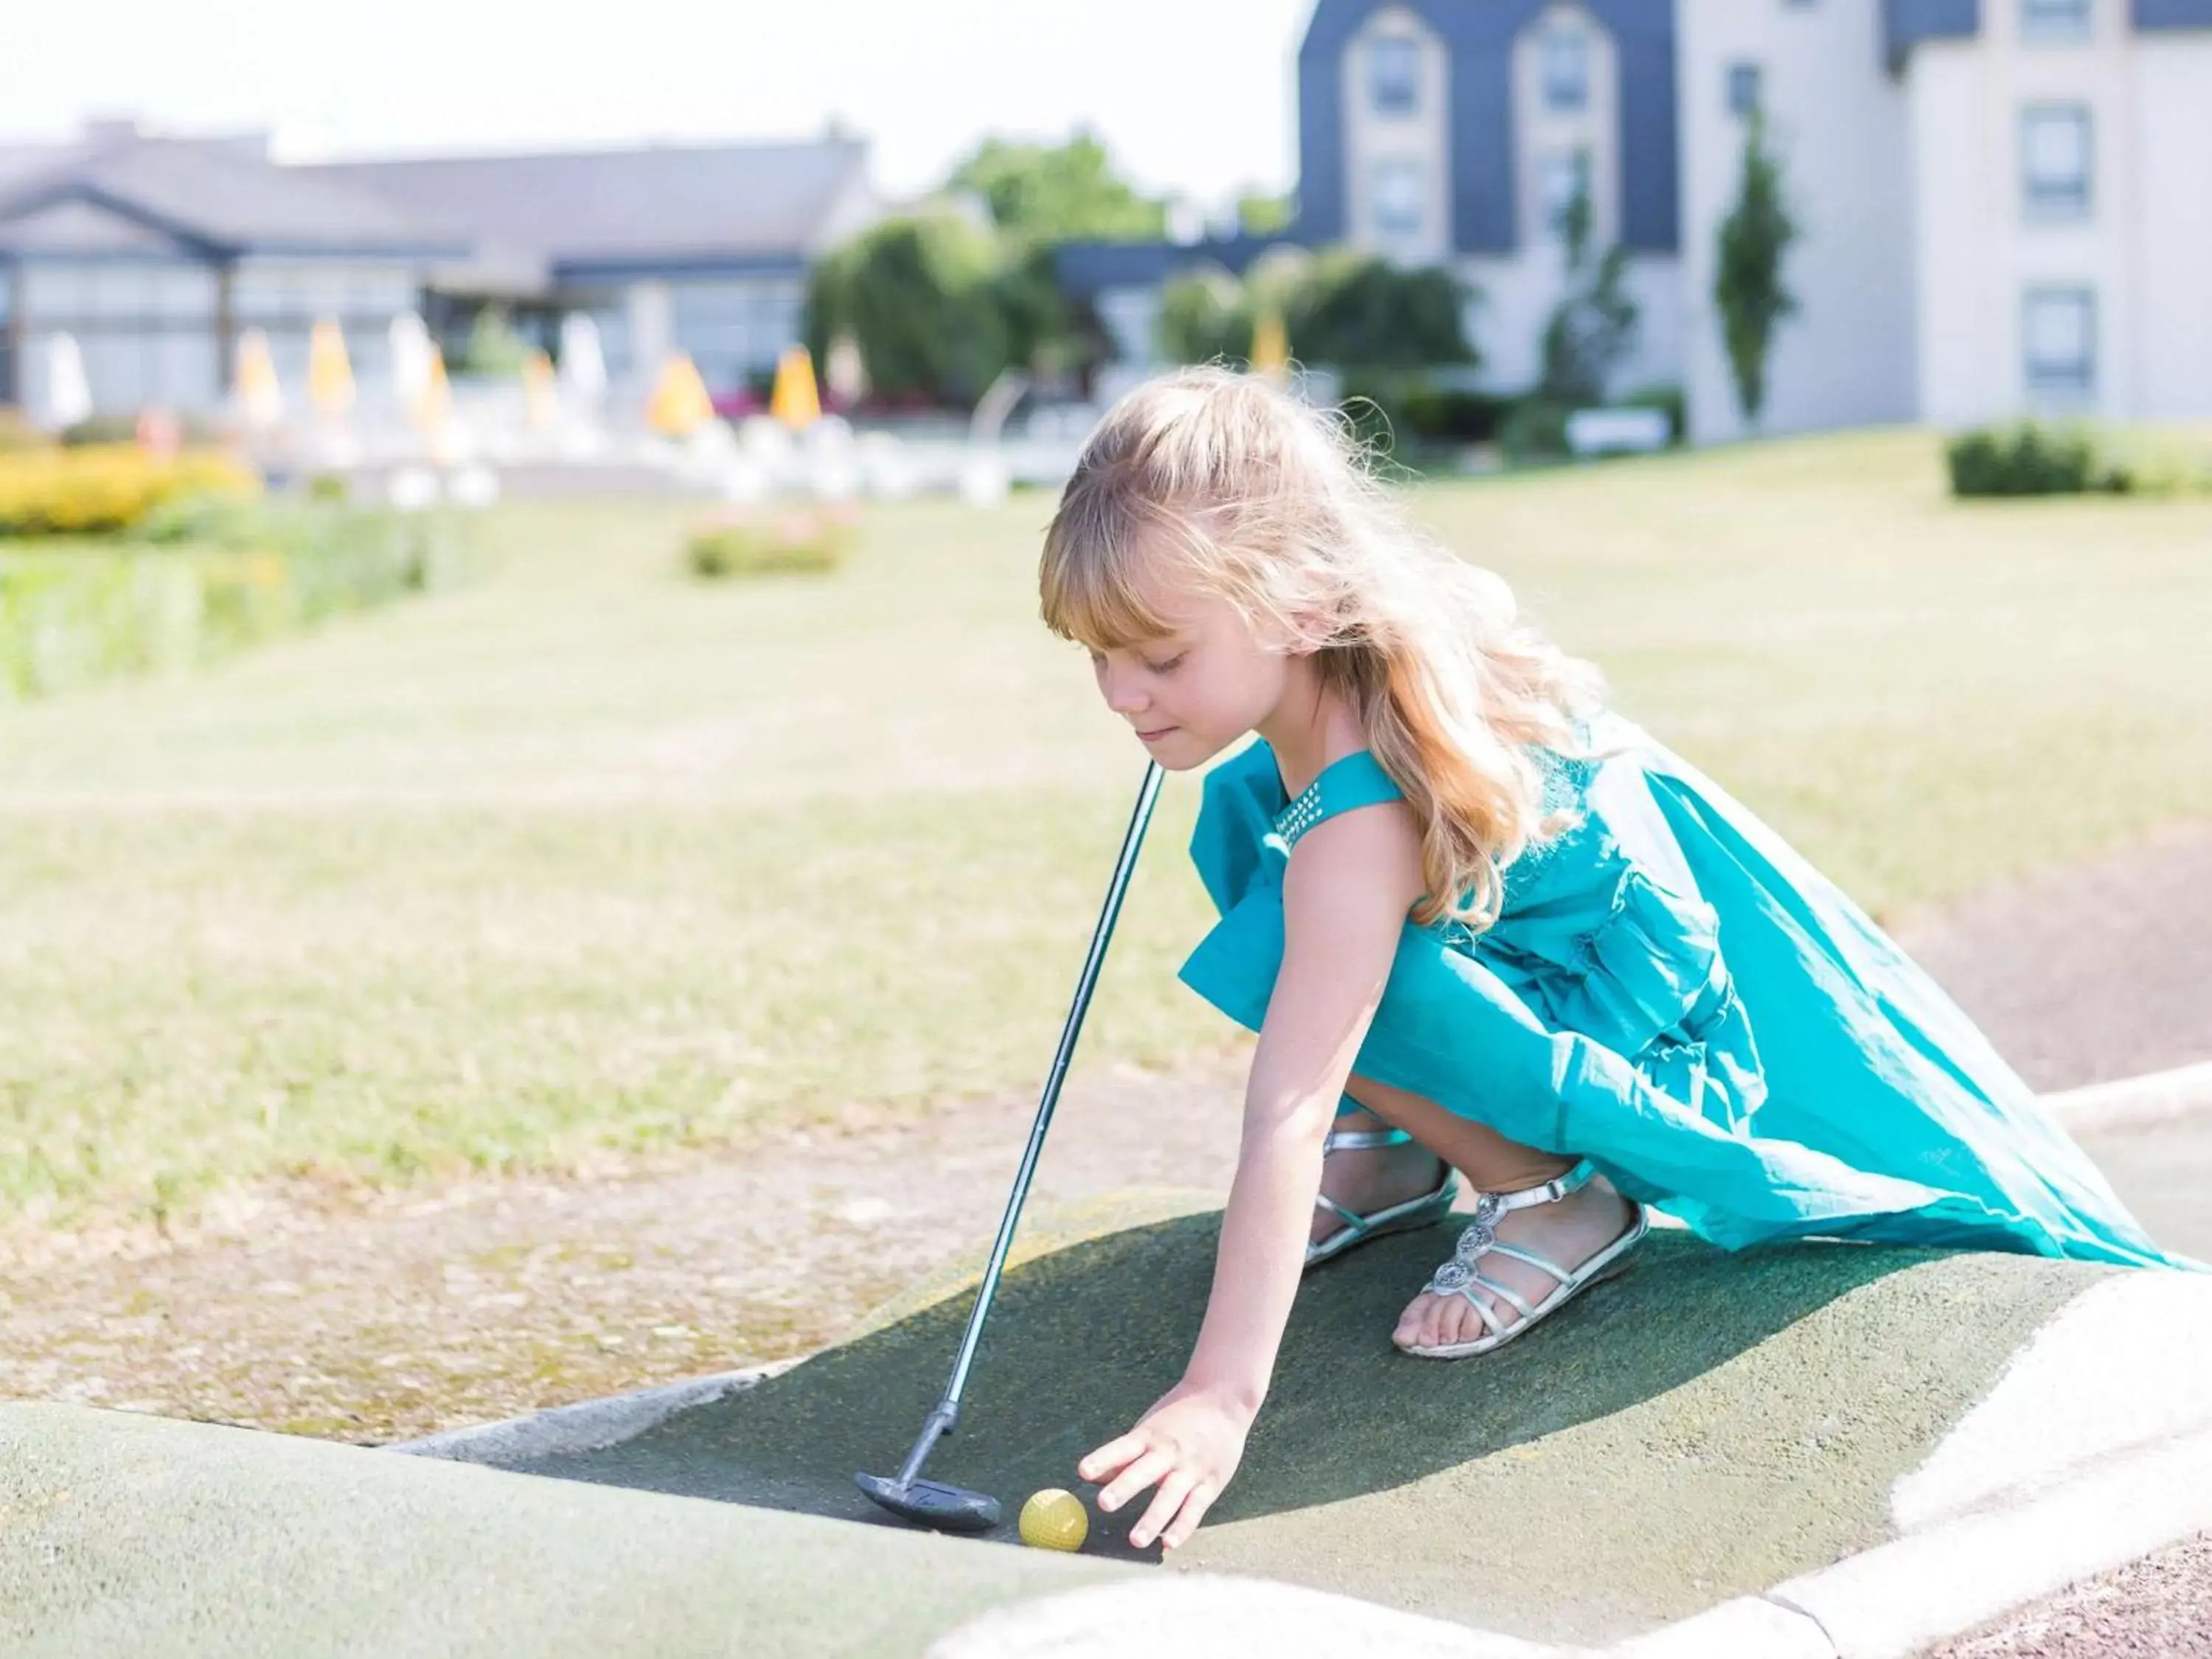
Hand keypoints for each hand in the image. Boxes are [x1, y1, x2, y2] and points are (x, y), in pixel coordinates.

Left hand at [1077, 1380, 1252, 1550]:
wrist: (1225, 1399)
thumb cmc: (1179, 1418)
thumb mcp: (1150, 1428)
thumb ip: (1125, 1456)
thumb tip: (1095, 1478)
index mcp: (1150, 1435)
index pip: (1122, 1447)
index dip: (1103, 1459)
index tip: (1083, 1472)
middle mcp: (1168, 1452)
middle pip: (1144, 1471)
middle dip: (1124, 1487)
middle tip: (1104, 1503)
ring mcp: (1190, 1469)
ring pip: (1170, 1496)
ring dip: (1153, 1519)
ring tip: (1136, 1540)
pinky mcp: (1210, 1483)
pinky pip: (1195, 1508)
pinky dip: (1182, 1526)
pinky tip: (1169, 1543)